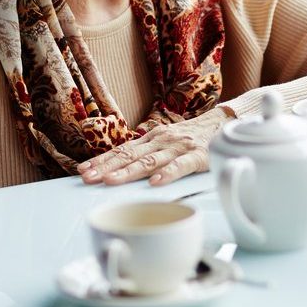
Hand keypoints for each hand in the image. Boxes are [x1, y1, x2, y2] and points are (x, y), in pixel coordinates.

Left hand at [78, 108, 230, 185]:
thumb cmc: (191, 138)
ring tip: (110, 181)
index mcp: (152, 138)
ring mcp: (178, 147)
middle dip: (106, 167)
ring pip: (150, 160)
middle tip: (87, 178)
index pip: (122, 150)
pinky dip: (167, 173)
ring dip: (128, 171)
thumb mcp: (166, 142)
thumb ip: (147, 153)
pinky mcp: (198, 156)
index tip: (82, 171)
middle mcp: (161, 140)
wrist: (223, 124)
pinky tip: (155, 183)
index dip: (101, 160)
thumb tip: (119, 168)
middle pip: (129, 155)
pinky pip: (181, 165)